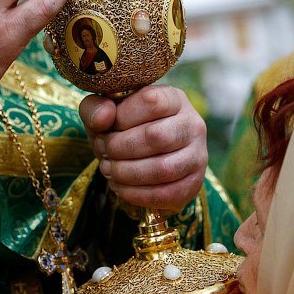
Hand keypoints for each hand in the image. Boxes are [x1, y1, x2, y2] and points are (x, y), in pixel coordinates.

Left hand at [80, 85, 207, 211]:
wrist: (144, 157)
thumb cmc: (124, 129)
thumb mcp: (105, 113)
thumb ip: (96, 108)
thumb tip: (103, 117)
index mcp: (174, 98)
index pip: (151, 102)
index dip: (122, 118)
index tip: (105, 129)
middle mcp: (192, 124)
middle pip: (156, 137)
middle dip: (120, 148)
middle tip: (104, 151)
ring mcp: (197, 155)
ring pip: (163, 169)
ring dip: (126, 173)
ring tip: (109, 170)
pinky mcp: (194, 183)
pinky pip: (166, 194)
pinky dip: (136, 194)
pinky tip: (120, 187)